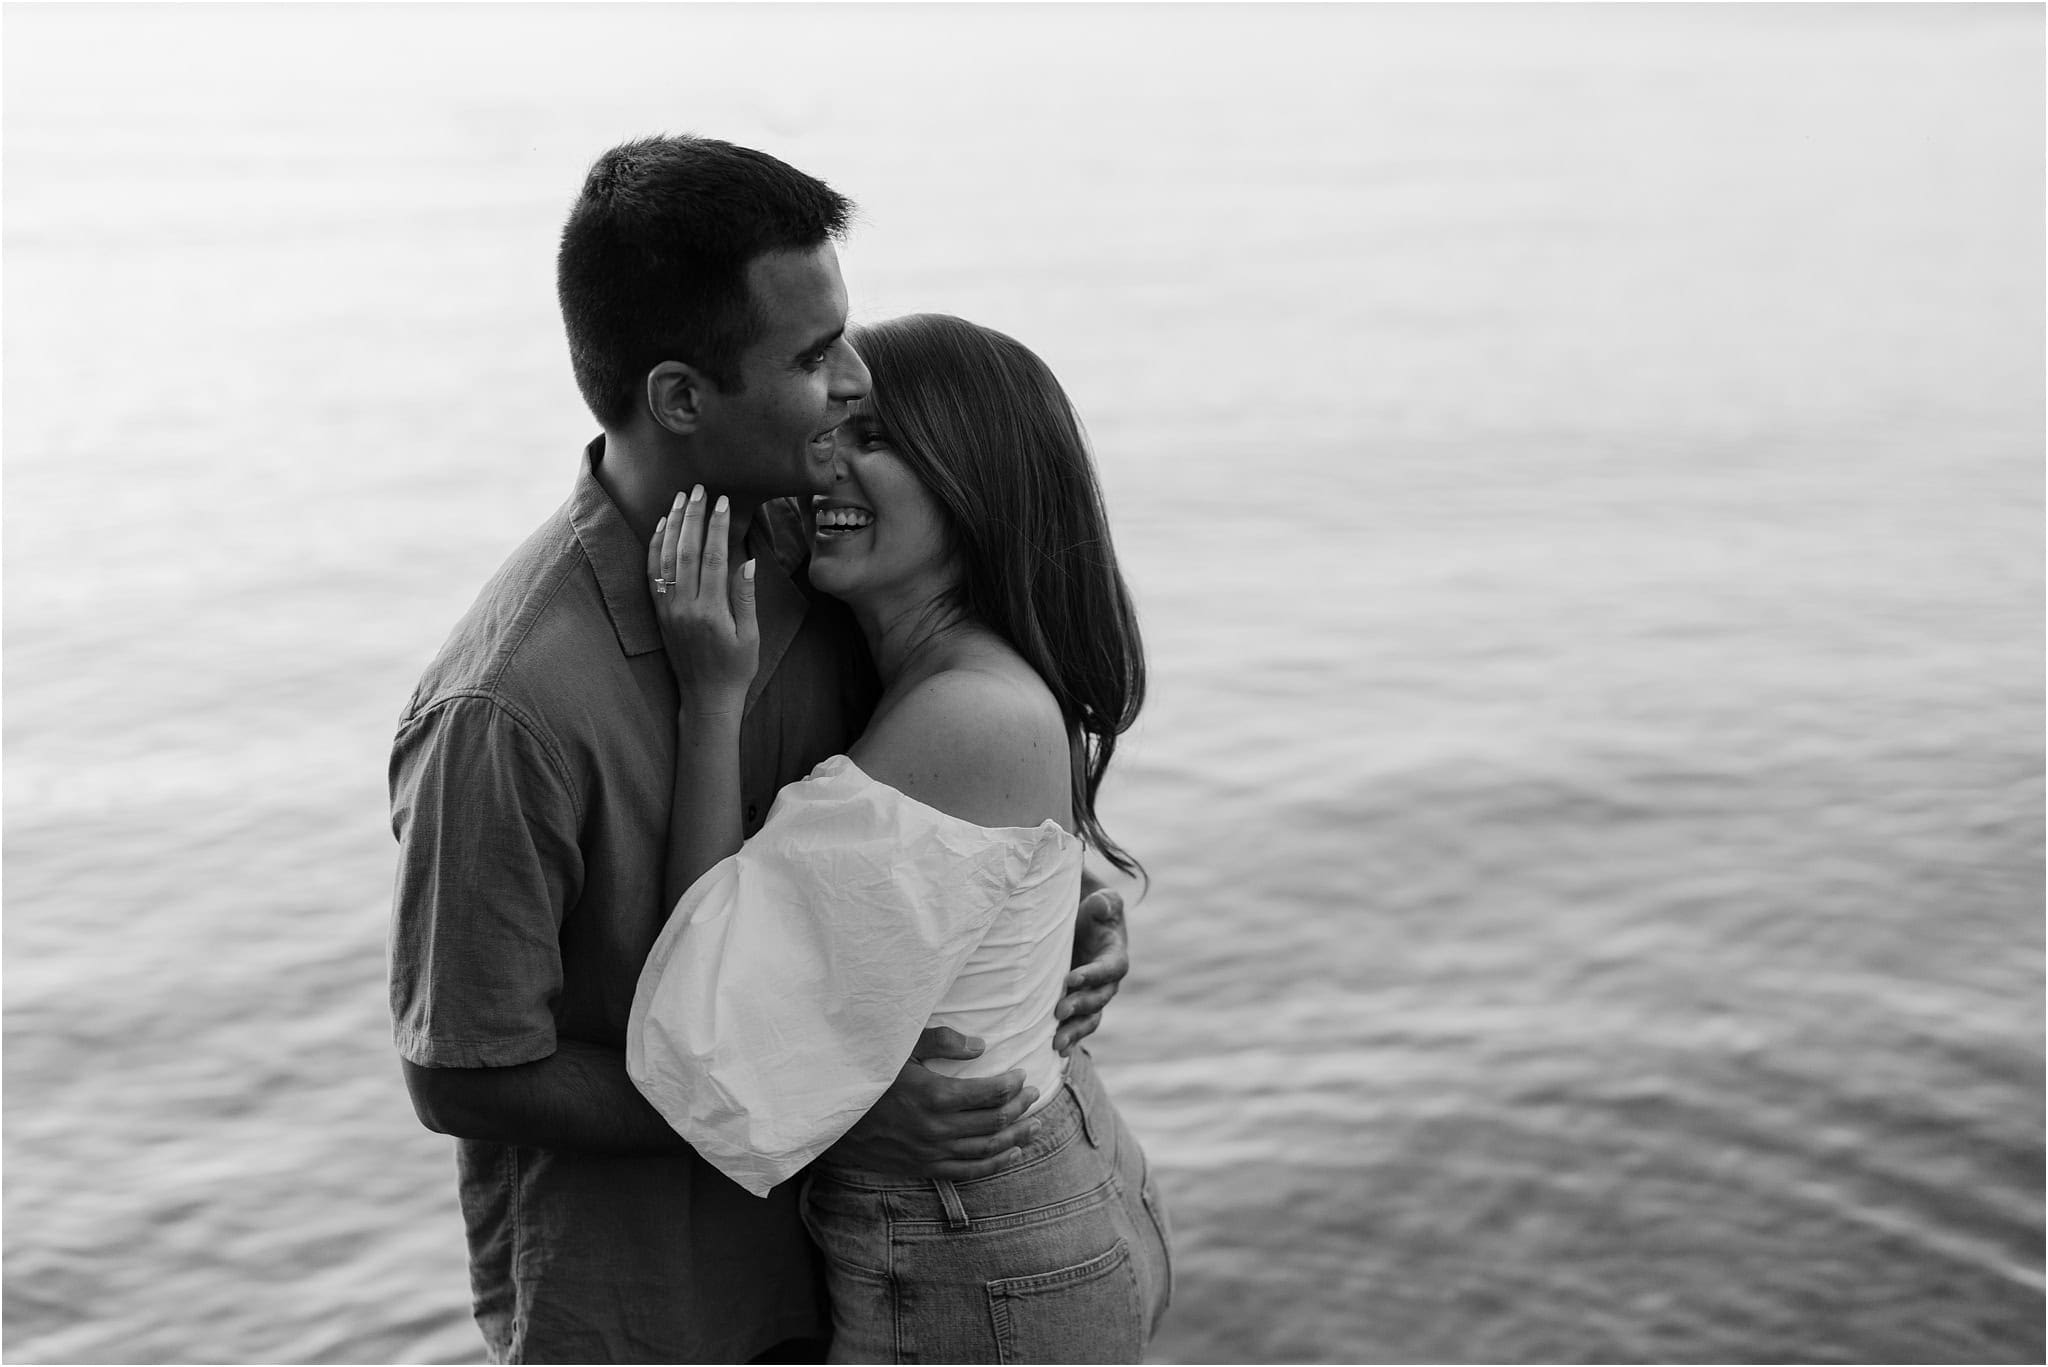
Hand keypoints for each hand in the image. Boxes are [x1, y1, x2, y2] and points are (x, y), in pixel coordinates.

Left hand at [648, 486, 757, 713]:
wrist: (705, 698)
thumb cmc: (735, 668)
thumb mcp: (750, 635)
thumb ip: (745, 597)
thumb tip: (746, 561)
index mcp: (711, 612)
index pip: (712, 558)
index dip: (717, 527)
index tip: (722, 502)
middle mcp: (684, 607)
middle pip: (686, 552)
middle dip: (692, 517)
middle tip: (698, 489)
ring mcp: (668, 610)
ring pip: (665, 559)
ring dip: (671, 526)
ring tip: (679, 499)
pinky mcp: (659, 613)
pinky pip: (651, 575)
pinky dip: (654, 548)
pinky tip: (659, 528)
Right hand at [828, 1027, 1041, 1179]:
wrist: (833, 1119)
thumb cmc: (868, 1077)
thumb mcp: (899, 1049)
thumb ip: (941, 1041)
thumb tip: (981, 1046)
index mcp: (935, 1095)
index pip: (990, 1093)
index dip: (1012, 1084)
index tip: (1021, 1075)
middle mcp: (938, 1128)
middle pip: (995, 1120)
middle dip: (1021, 1107)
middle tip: (1035, 1094)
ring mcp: (932, 1152)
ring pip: (988, 1149)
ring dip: (1017, 1137)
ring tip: (1035, 1125)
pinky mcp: (924, 1167)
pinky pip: (969, 1171)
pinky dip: (995, 1165)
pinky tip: (1013, 1154)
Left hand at [1055, 888, 1127, 1054]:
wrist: (1085, 926)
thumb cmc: (1094, 911)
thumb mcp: (1103, 901)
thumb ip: (1106, 903)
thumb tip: (1102, 906)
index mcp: (1116, 956)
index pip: (1110, 968)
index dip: (1093, 975)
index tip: (1071, 978)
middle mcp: (1108, 981)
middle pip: (1099, 998)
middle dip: (1080, 1006)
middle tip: (1058, 1011)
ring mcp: (1095, 996)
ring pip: (1090, 1019)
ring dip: (1074, 1031)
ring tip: (1056, 1043)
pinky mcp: (1080, 1005)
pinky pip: (1079, 1026)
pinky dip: (1070, 1039)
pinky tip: (1055, 1052)